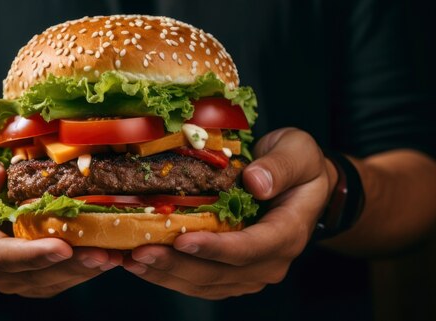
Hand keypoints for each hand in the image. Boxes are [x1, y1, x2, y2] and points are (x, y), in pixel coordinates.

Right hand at [0, 136, 121, 296]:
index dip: (31, 254)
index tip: (63, 247)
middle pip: (29, 274)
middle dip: (69, 265)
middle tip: (104, 254)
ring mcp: (8, 273)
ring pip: (48, 281)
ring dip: (82, 271)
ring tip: (115, 255)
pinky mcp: (29, 274)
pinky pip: (57, 278)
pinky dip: (83, 269)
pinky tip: (109, 254)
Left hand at [122, 128, 335, 298]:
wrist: (304, 183)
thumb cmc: (300, 165)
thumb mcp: (298, 152)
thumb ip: (280, 167)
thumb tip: (255, 182)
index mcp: (287, 232)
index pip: (250, 248)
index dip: (215, 248)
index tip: (182, 240)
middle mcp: (269, 261)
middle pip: (220, 273)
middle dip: (177, 266)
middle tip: (140, 253)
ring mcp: (250, 270)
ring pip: (205, 284)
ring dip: (166, 275)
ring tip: (131, 261)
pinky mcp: (233, 271)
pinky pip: (200, 281)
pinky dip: (169, 275)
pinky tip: (142, 264)